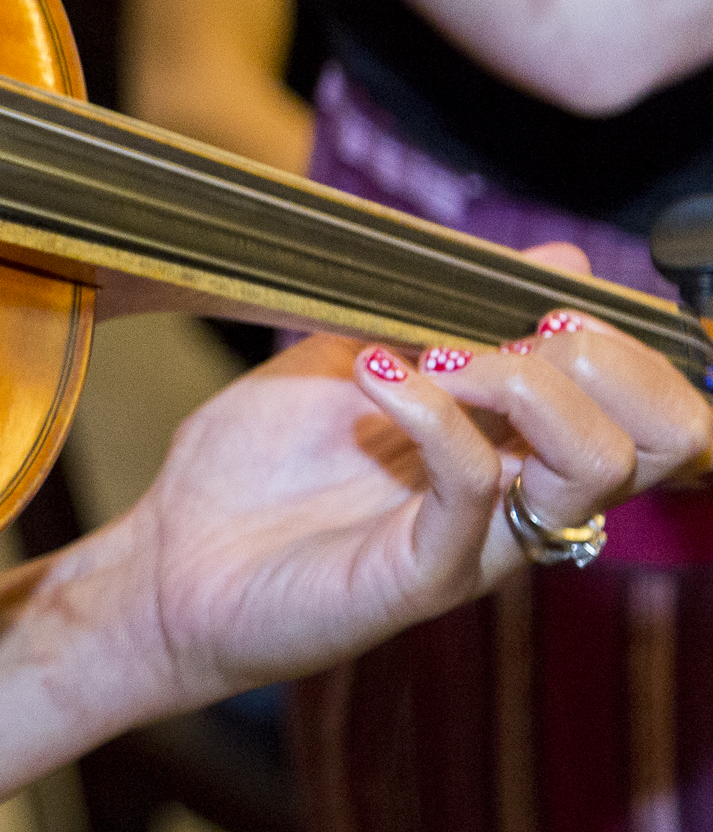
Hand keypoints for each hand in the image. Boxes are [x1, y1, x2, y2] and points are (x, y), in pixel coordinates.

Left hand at [66, 248, 710, 723]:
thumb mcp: (351, 356)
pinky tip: (378, 377)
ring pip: (599, 466)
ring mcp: (481, 542)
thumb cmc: (254, 467)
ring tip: (437, 355)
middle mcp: (522, 498)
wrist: (169, 558)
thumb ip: (444, 311)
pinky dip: (438, 414)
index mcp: (518, 446)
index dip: (628, 342)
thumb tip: (563, 256)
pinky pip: (477, 489)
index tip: (543, 300)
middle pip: (669, 438)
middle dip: (609, 360)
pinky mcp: (424, 576)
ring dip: (529, 383)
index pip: (653, 404)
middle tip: (516, 332)